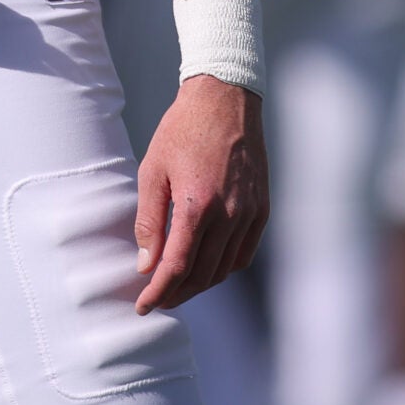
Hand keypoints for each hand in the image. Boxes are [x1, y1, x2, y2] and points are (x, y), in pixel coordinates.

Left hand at [134, 74, 266, 312]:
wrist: (225, 99)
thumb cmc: (182, 130)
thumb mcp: (152, 170)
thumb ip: (150, 221)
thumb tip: (146, 263)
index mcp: (197, 205)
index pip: (176, 266)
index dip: (158, 291)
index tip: (143, 306)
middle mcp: (229, 215)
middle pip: (202, 274)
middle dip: (176, 293)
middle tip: (156, 299)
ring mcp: (249, 213)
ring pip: (224, 268)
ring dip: (200, 284)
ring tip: (177, 287)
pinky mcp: (262, 209)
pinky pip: (244, 253)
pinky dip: (224, 267)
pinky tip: (207, 267)